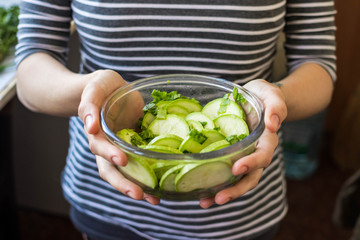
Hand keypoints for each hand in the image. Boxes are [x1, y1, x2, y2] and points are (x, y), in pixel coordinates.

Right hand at [77, 69, 159, 204]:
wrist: (111, 89)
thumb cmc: (101, 87)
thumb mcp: (95, 88)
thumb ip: (89, 103)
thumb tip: (90, 125)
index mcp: (96, 133)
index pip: (99, 147)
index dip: (109, 153)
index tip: (121, 159)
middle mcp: (107, 146)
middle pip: (110, 170)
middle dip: (123, 183)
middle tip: (139, 194)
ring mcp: (121, 150)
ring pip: (125, 174)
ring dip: (138, 187)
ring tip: (154, 199)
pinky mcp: (135, 149)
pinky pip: (140, 166)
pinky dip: (149, 178)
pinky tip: (161, 189)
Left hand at [200, 79, 286, 207]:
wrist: (253, 99)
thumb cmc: (263, 95)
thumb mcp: (272, 94)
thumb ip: (275, 106)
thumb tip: (273, 124)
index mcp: (266, 141)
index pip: (262, 156)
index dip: (251, 164)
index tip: (236, 168)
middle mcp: (255, 154)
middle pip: (250, 178)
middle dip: (235, 190)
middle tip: (218, 198)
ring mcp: (242, 157)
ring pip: (235, 181)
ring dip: (221, 193)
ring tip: (204, 202)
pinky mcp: (228, 157)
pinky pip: (222, 172)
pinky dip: (212, 183)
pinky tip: (198, 190)